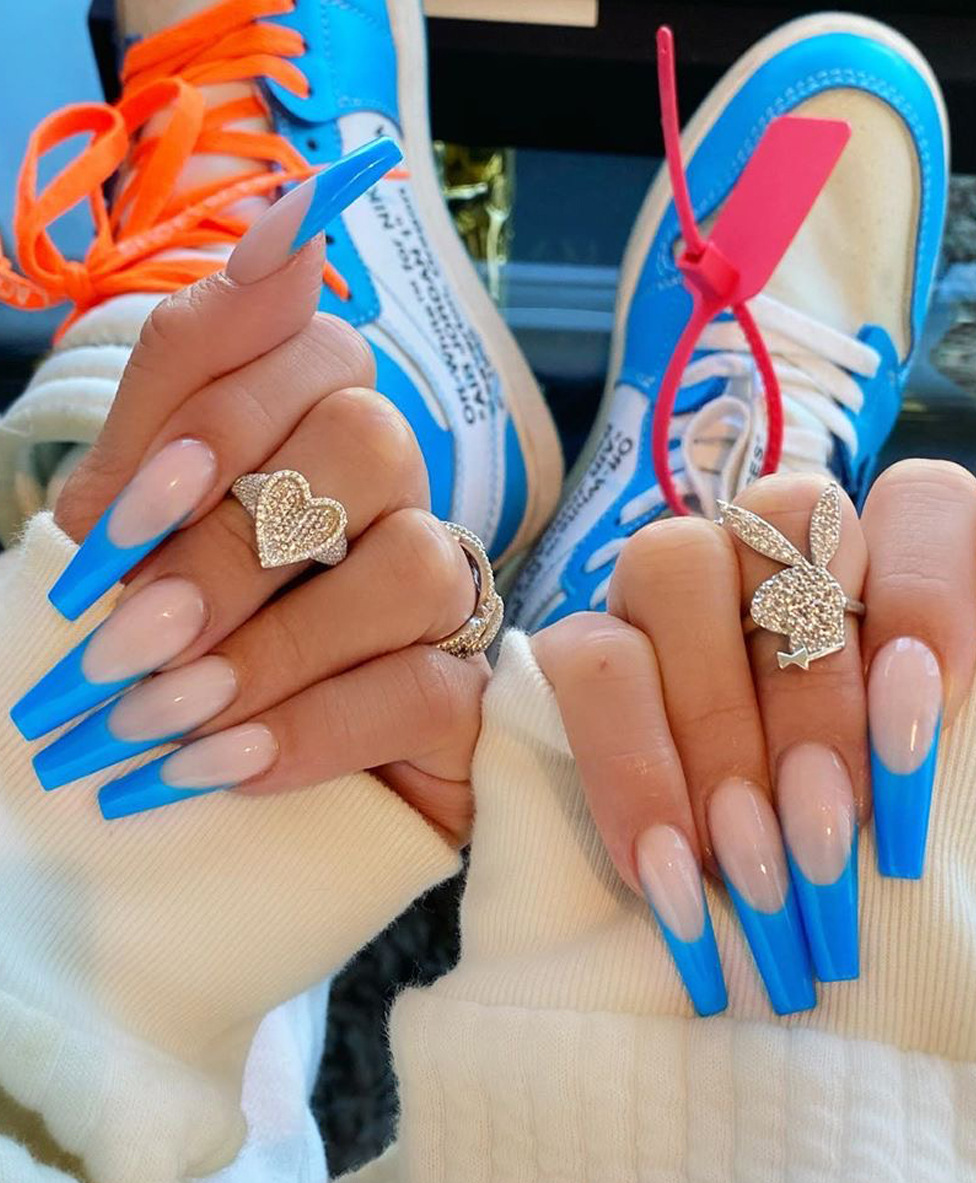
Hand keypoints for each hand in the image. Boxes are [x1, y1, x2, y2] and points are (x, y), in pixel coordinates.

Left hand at [12, 144, 484, 838]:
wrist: (242, 794)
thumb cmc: (179, 650)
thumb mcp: (133, 539)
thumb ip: (177, 408)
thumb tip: (284, 225)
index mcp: (314, 429)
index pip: (306, 345)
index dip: (223, 401)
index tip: (138, 497)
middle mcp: (397, 495)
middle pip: (367, 442)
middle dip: (234, 543)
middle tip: (133, 634)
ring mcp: (448, 591)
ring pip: (411, 564)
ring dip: (273, 643)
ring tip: (167, 715)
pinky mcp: (472, 692)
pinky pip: (425, 686)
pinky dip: (312, 725)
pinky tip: (225, 764)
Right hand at [531, 306, 975, 1014]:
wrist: (785, 973)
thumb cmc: (888, 852)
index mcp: (882, 567)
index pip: (916, 494)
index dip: (928, 586)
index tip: (931, 705)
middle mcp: (770, 557)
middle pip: (784, 519)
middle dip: (815, 681)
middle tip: (836, 822)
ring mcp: (665, 597)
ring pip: (672, 562)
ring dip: (723, 722)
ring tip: (754, 858)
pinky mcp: (582, 655)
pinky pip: (588, 660)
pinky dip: (633, 763)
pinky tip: (668, 864)